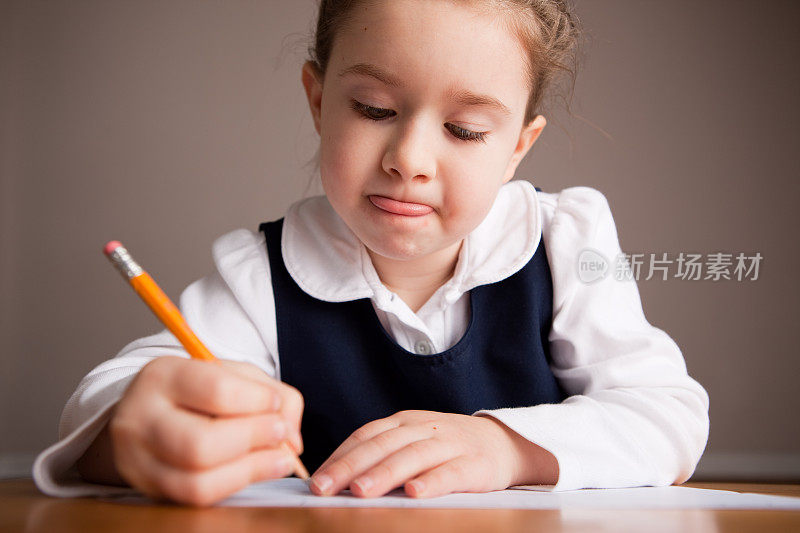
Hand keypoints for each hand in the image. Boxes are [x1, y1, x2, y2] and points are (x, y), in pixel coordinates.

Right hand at [108, 356, 303, 505]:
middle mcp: (140, 417)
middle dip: (253, 439)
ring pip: (198, 480)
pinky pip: (197, 497)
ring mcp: (137, 458)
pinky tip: (259, 470)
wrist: (146, 412)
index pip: (215, 390)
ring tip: (279, 458)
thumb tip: (292, 440)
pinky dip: (236, 485)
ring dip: (251, 470)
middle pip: (201, 443)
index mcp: (163, 375)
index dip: (257, 400)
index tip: (275, 402)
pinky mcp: (149, 487)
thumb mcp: (232, 374)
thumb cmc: (197, 391)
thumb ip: (272, 394)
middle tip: (280, 433)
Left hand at [309, 410, 557, 498]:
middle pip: (382, 445)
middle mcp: (424, 429)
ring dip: (384, 474)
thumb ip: (381, 454)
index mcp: (404, 422)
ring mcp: (450, 444)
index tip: (315, 480)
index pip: (366, 436)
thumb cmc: (447, 448)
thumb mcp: (413, 441)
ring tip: (360, 492)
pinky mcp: (475, 464)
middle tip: (324, 488)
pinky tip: (415, 493)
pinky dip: (433, 481)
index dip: (340, 456)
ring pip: (412, 456)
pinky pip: (451, 472)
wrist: (503, 443)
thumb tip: (336, 479)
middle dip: (350, 466)